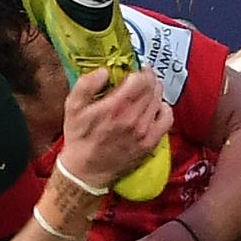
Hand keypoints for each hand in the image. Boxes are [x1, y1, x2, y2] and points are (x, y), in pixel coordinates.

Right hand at [59, 69, 173, 190]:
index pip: (141, 79)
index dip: (139, 69)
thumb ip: (86, 84)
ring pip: (159, 99)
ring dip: (154, 91)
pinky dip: (163, 108)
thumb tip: (104, 70)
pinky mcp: (151, 142)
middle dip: (148, 77)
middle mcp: (133, 118)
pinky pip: (167, 118)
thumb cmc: (79, 137)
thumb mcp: (72, 107)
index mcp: (115, 107)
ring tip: (144, 91)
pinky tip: (153, 107)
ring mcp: (144, 131)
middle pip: (153, 87)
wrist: (86, 171)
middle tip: (139, 77)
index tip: (133, 69)